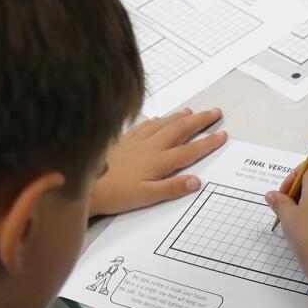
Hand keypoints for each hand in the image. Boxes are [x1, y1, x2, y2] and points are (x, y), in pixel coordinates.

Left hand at [89, 108, 227, 216]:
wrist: (84, 184)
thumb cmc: (115, 193)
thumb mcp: (147, 196)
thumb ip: (172, 188)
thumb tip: (196, 181)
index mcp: (159, 161)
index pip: (190, 150)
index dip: (208, 142)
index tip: (222, 134)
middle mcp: (150, 147)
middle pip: (180, 129)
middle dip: (199, 121)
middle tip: (214, 113)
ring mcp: (136, 141)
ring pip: (163, 124)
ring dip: (180, 117)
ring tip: (192, 111)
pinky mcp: (123, 141)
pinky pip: (145, 125)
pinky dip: (157, 120)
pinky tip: (159, 118)